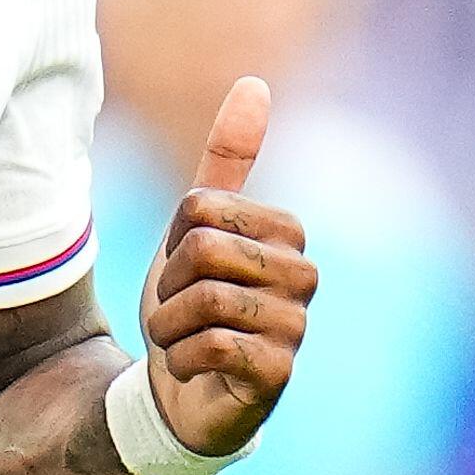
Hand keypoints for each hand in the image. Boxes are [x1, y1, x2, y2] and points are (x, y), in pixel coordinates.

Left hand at [141, 76, 317, 459]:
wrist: (180, 392)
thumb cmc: (193, 305)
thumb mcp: (196, 229)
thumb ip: (225, 161)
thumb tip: (254, 83)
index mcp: (288, 232)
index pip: (201, 208)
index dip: (174, 242)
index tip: (185, 273)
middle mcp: (304, 275)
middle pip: (204, 248)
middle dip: (170, 286)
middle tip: (180, 312)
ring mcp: (297, 326)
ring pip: (207, 298)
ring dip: (171, 326)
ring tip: (184, 341)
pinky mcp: (280, 374)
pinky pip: (213, 344)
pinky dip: (182, 359)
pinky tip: (195, 369)